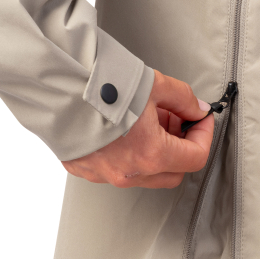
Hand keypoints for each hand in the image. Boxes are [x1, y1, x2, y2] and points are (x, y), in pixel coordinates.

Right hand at [62, 70, 215, 187]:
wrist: (56, 83)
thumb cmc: (101, 85)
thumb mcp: (155, 85)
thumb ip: (183, 100)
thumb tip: (197, 109)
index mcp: (152, 155)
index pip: (196, 157)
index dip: (204, 135)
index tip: (200, 119)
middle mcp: (130, 173)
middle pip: (173, 171)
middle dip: (180, 146)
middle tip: (175, 119)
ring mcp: (105, 175)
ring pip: (146, 173)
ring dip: (155, 150)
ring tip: (146, 119)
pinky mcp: (85, 169)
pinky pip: (118, 168)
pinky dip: (129, 153)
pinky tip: (123, 128)